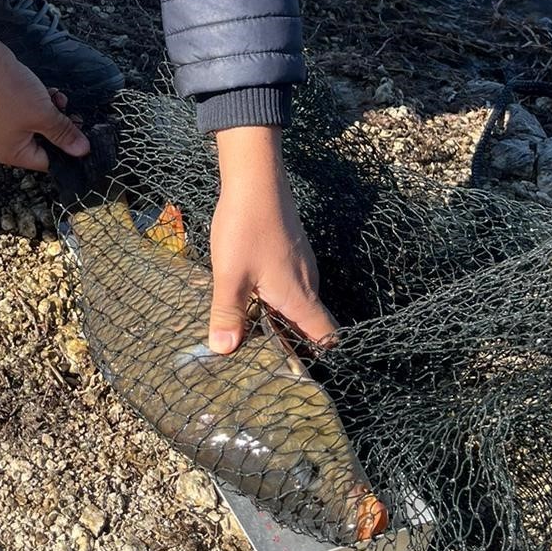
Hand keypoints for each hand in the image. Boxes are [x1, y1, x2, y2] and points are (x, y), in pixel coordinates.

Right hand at [0, 24, 89, 171]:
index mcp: (11, 154)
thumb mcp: (44, 114)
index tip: (82, 138)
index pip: (48, 162)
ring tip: (57, 99)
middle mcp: (4, 145)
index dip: (67, 150)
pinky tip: (48, 93)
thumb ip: (64, 134)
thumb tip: (81, 150)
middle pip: (44, 144)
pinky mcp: (5, 112)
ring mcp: (3, 128)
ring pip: (39, 127)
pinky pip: (29, 115)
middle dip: (59, 127)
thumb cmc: (9, 90)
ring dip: (52, 113)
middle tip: (71, 115)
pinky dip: (41, 106)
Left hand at [208, 127, 338, 353]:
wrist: (256, 177)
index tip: (300, 373)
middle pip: (309, 324)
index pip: (328, 337)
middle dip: (289, 342)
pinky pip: (289, 282)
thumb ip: (228, 315)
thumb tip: (223, 351)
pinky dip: (273, 295)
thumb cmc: (246, 227)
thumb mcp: (230, 275)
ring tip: (248, 327)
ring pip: (296, 302)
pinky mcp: (291, 249)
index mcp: (300, 296)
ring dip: (277, 317)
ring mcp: (301, 264)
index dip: (320, 359)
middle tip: (260, 357)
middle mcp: (308, 282)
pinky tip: (248, 291)